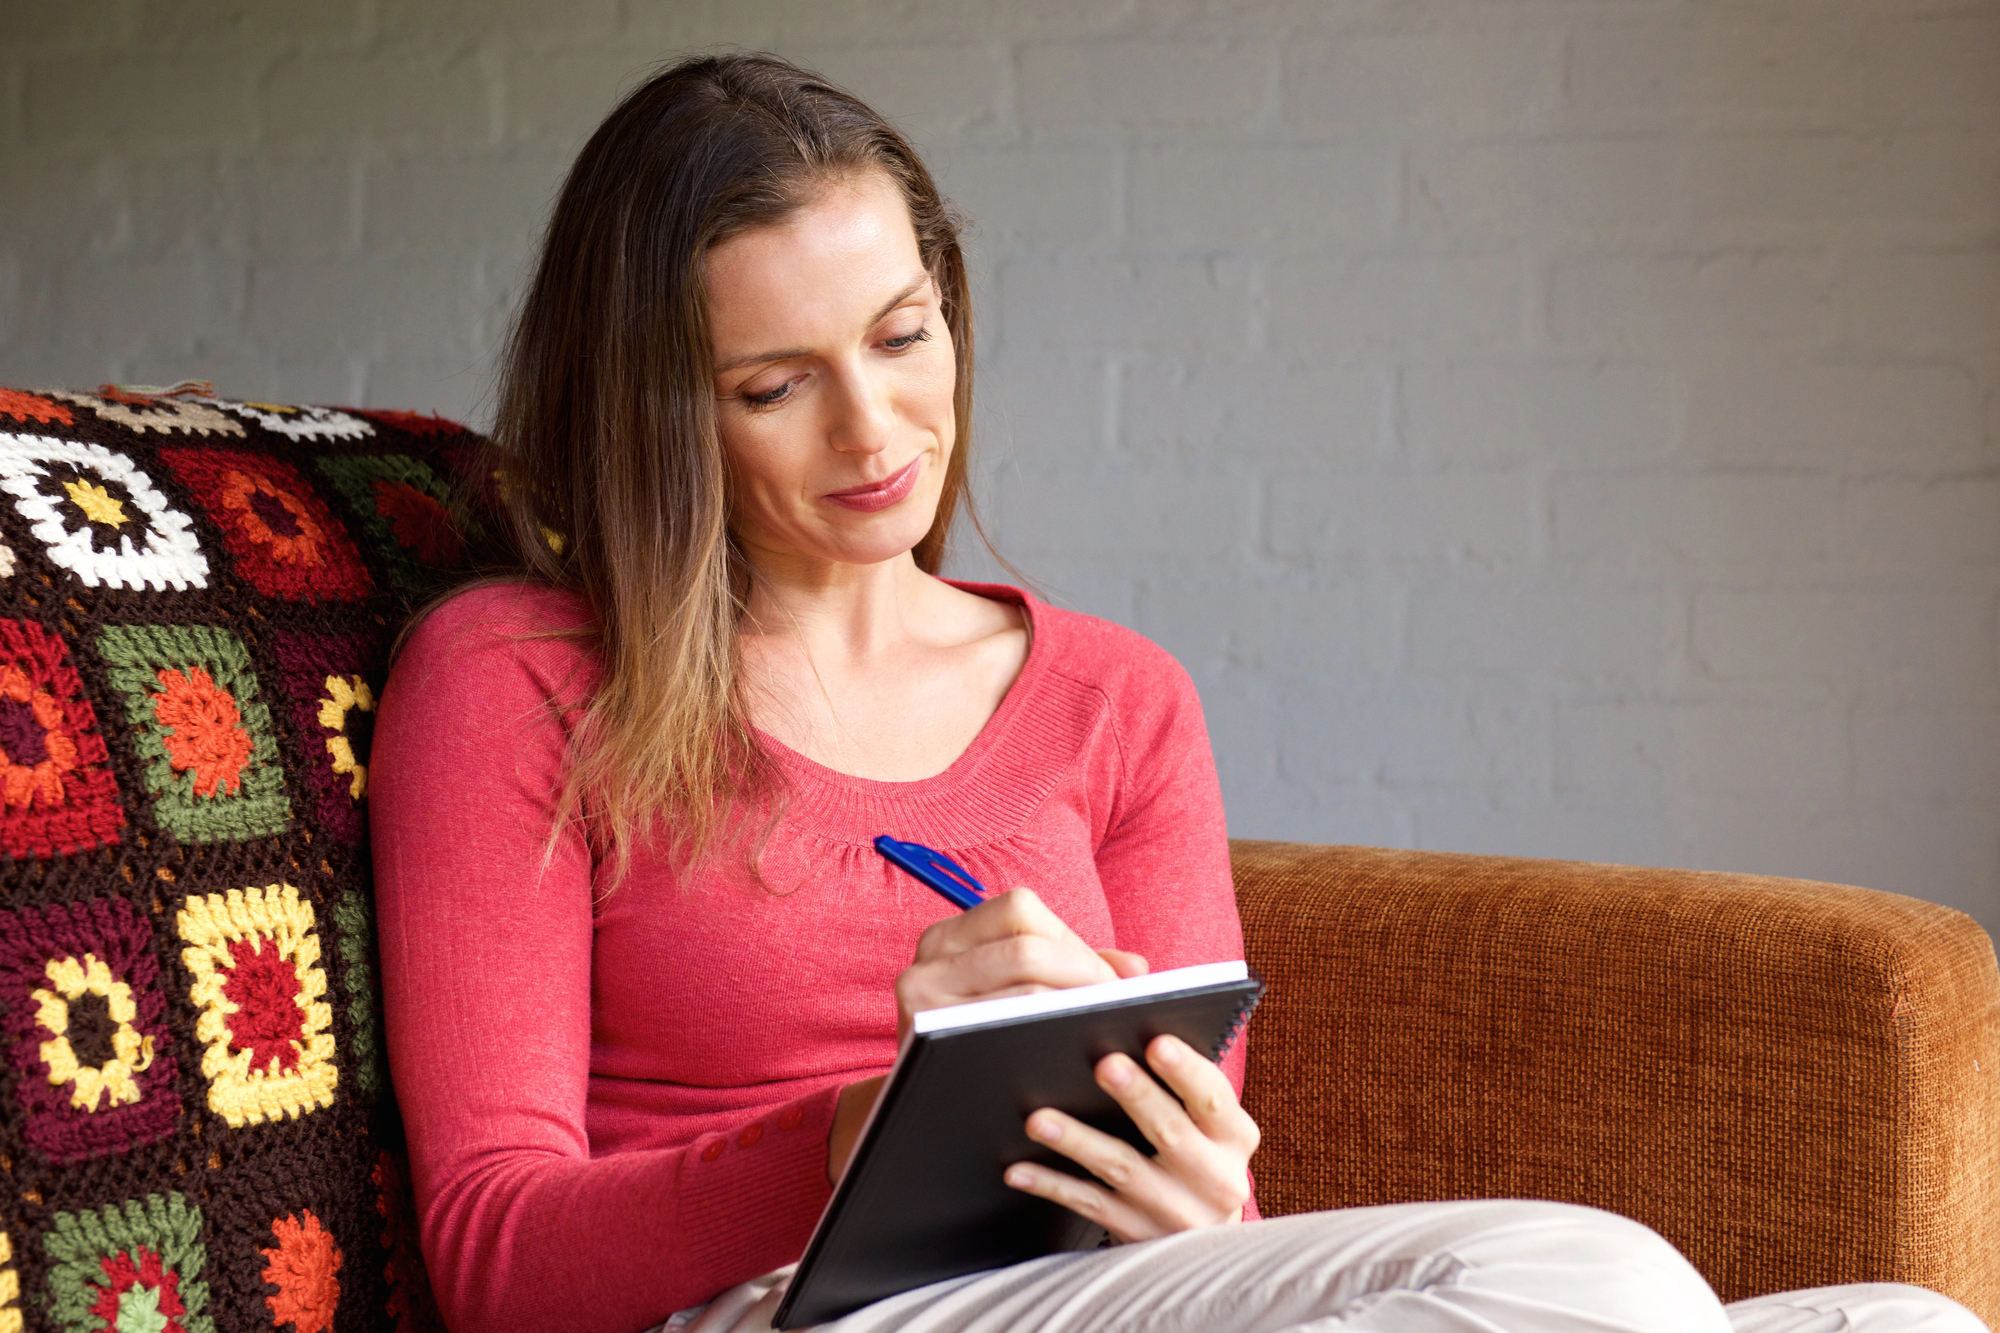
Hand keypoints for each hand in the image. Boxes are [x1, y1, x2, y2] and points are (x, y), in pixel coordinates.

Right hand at [893, 888, 1146, 1041]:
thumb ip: (1072, 969)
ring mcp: (923, 1002)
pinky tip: (1063, 1051)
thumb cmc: (979, 1039)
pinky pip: (1004, 1034)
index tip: (1104, 977)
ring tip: (1095, 1026)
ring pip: (1022, 992)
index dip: (1071, 940)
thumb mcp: (1010, 992)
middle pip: (1026, 949)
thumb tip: (1137, 969)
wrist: (921, 1106)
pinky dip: (1044, 1038)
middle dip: (1082, 975)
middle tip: (1109, 1005)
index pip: (1020, 909)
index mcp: (951, 935)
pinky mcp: (927, 1044)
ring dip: (1071, 1008)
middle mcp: (929, 959)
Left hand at [1001, 1033, 1257, 1241]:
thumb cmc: (1197, 1154)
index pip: (1213, 1098)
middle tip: (1103, 1064)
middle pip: (1169, 1133)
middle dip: (1136, 1096)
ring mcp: (1176, 1212)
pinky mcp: (1139, 1234)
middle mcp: (1215, 1178)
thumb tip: (1126, 1031)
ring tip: (1038, 1119)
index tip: (1156, 1042)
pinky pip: (1090, 1206)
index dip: (1185, 1071)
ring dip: (1078, 1141)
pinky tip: (1019, 1170)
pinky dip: (1053, 1185)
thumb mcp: (1210, 1125)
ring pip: (1122, 1169)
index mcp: (1235, 1137)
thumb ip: (1183, 1086)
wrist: (1204, 1239)